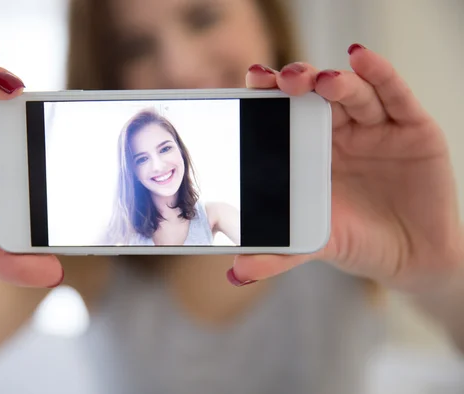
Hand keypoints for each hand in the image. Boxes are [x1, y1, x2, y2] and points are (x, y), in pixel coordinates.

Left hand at [232, 45, 463, 293]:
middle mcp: (339, 132)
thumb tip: (236, 273)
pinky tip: (361, 58)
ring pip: (353, 92)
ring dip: (336, 80)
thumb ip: (278, 255)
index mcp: (309, 149)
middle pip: (315, 94)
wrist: (411, 258)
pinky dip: (380, 73)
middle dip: (298, 81)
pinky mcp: (412, 127)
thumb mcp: (315, 244)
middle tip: (282, 81)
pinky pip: (395, 94)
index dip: (269, 94)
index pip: (286, 112)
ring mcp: (375, 126)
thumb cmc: (357, 242)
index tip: (252, 83)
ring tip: (320, 82)